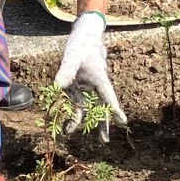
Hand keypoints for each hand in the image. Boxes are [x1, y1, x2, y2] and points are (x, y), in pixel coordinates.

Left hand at [53, 12, 125, 134]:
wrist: (84, 39)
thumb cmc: (81, 46)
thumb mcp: (72, 57)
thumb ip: (65, 72)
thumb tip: (57, 87)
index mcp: (99, 77)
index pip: (108, 95)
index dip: (114, 108)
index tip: (122, 121)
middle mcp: (95, 86)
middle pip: (101, 107)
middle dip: (103, 124)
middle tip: (104, 141)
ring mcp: (87, 89)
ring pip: (88, 109)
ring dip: (85, 123)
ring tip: (79, 136)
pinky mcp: (78, 89)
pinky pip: (77, 105)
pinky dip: (73, 116)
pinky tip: (67, 127)